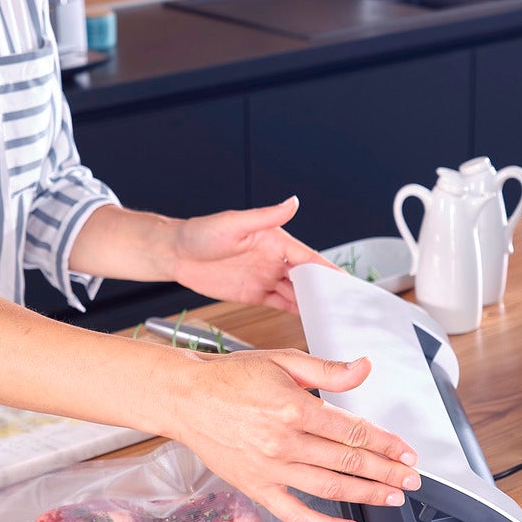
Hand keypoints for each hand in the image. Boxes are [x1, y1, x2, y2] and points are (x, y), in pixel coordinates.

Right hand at [164, 348, 416, 521]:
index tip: (406, 451)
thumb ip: (329, 370)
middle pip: (348, 461)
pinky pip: (296, 514)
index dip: (386, 442)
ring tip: (392, 497)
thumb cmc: (231, 377)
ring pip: (330, 487)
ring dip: (367, 494)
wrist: (186, 398)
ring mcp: (270, 469)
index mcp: (293, 408)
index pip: (353, 430)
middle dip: (387, 471)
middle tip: (411, 478)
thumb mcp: (284, 361)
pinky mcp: (256, 488)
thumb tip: (365, 368)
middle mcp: (283, 442)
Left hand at [168, 196, 334, 313]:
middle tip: (346, 307)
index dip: (329, 271)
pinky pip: (280, 304)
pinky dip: (295, 311)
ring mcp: (265, 277)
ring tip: (332, 317)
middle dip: (326, 291)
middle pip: (307, 278)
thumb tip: (292, 202)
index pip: (310, 258)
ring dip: (313, 304)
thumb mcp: (234, 223)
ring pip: (296, 293)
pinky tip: (308, 319)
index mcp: (276, 241)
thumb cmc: (201, 233)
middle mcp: (274, 260)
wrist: (174, 254)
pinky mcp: (253, 293)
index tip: (347, 283)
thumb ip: (265, 216)